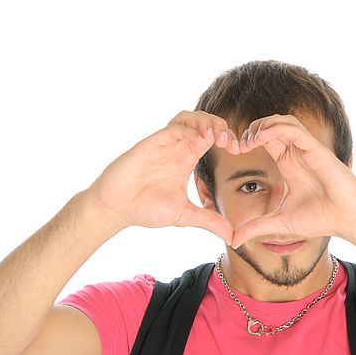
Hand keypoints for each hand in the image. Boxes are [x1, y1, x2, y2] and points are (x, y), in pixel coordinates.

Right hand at [85, 110, 238, 243]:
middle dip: (221, 126)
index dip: (227, 138)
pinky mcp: (152, 142)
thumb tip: (232, 237)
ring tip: (218, 137)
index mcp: (187, 157)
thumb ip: (209, 222)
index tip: (239, 151)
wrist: (116, 208)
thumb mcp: (185, 216)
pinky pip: (174, 126)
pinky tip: (200, 139)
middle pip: (204, 121)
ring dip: (207, 122)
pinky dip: (190, 128)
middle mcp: (177, 147)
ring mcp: (164, 143)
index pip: (212, 136)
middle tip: (231, 143)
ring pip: (189, 117)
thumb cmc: (145, 208)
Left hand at [230, 114, 355, 248]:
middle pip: (272, 124)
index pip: (266, 139)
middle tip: (239, 145)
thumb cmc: (321, 219)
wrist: (347, 221)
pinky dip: (276, 129)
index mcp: (288, 163)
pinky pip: (295, 131)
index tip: (235, 151)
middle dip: (252, 129)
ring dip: (263, 125)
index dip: (248, 139)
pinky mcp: (318, 151)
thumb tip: (233, 240)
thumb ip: (256, 227)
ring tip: (250, 140)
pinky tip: (261, 138)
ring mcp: (308, 150)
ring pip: (284, 121)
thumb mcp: (279, 223)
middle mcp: (297, 153)